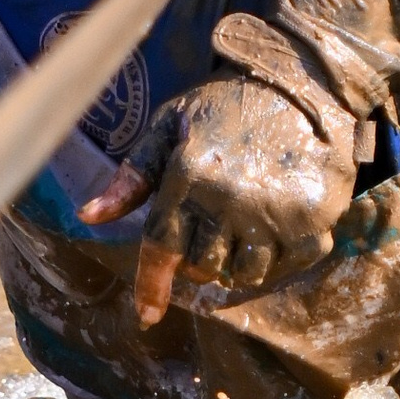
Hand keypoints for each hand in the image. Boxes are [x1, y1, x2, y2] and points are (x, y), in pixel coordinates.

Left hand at [75, 73, 358, 325]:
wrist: (302, 83)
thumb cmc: (226, 105)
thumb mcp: (170, 127)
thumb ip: (132, 177)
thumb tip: (88, 216)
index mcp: (189, 175)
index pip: (161, 247)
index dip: (151, 285)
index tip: (147, 316)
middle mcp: (229, 199)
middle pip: (201, 267)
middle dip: (197, 260)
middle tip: (209, 230)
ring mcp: (273, 212)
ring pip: (243, 275)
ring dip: (236, 263)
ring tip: (241, 229)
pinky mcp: (311, 221)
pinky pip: (286, 267)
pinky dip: (276, 260)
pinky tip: (274, 230)